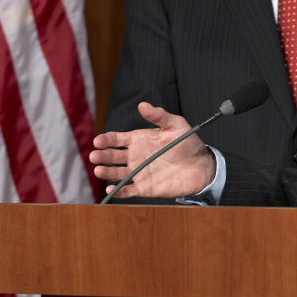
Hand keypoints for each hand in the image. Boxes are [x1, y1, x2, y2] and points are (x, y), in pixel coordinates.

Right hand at [90, 102, 215, 198]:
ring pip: (116, 173)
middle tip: (95, 156)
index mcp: (139, 139)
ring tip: (99, 170)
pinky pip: (127, 190)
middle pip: (112, 156)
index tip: (98, 141)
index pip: (116, 139)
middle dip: (102, 155)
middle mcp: (135, 156)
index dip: (106, 139)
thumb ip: (159, 116)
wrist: (201, 164)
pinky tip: (111, 188)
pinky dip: (118, 191)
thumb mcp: (175, 124)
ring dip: (106, 172)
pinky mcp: (144, 187)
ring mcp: (139, 172)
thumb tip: (142, 105)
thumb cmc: (188, 142)